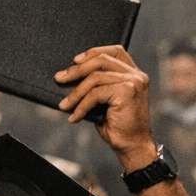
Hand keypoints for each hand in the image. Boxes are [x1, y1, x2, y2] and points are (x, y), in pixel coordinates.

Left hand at [55, 45, 157, 168]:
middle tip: (59, 79)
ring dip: (75, 93)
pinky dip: (81, 105)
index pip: (114, 51)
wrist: (132, 145)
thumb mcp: (105, 100)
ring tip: (64, 105)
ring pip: (95, 78)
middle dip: (77, 69)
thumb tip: (69, 78)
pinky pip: (95, 94)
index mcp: (134, 73)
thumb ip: (96, 86)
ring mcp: (134, 82)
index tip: (74, 60)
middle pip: (101, 61)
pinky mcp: (127, 92)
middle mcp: (137, 75)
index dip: (93, 52)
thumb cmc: (117, 124)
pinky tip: (75, 117)